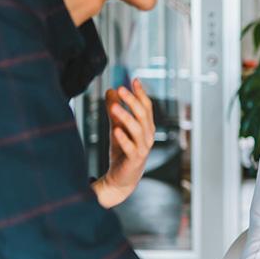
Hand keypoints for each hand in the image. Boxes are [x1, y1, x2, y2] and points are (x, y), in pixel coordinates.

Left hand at [92, 79, 154, 208]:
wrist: (122, 179)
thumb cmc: (122, 152)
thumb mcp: (117, 127)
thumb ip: (115, 110)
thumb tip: (110, 89)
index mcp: (147, 127)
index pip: (147, 106)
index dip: (141, 93)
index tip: (133, 80)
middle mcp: (148, 136)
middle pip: (143, 115)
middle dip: (132, 101)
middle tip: (120, 89)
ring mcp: (143, 148)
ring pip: (138, 129)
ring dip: (126, 117)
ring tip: (113, 107)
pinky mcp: (135, 160)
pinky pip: (131, 147)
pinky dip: (124, 138)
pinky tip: (116, 130)